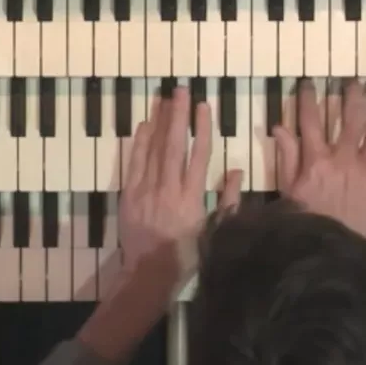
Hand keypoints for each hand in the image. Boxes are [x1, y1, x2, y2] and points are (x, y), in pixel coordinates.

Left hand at [120, 87, 241, 277]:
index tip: (203, 106)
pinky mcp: (129, 195)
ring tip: (164, 100)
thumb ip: (226, 200)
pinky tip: (144, 126)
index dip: (202, 128)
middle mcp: (169, 189)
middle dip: (178, 116)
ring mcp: (146, 190)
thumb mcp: (214, 230)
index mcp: (192, 197)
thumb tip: (235, 171)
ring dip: (159, 123)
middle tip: (180, 91)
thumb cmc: (186, 255)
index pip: (199, 155)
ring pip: (153, 150)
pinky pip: (134, 163)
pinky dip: (139, 143)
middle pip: (174, 145)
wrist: (148, 273)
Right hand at [273, 79, 365, 236]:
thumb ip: (287, 157)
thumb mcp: (288, 188)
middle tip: (353, 80)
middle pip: (349, 117)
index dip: (308, 99)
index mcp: (316, 159)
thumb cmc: (305, 218)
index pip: (311, 121)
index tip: (308, 83)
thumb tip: (280, 128)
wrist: (330, 247)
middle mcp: (343, 157)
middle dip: (351, 94)